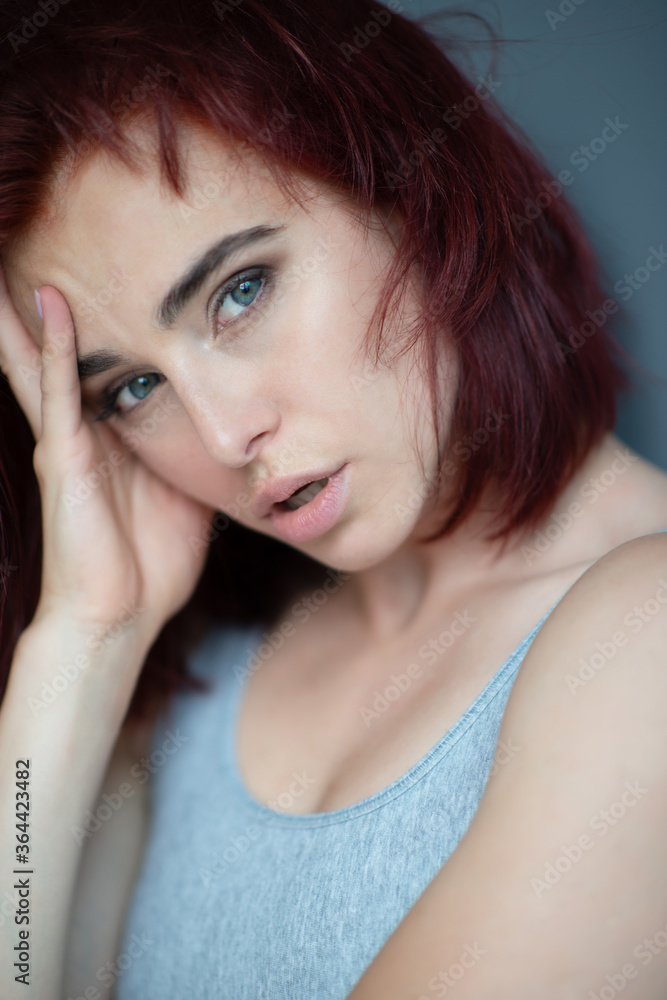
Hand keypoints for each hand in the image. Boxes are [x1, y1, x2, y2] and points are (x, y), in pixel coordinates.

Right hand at [0, 264, 215, 641]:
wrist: (121, 618)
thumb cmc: (153, 564)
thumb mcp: (187, 496)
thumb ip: (196, 456)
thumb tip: (232, 429)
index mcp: (115, 442)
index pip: (105, 374)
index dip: (106, 332)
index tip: (116, 281)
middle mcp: (85, 434)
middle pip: (62, 358)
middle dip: (50, 311)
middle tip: (40, 250)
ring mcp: (69, 442)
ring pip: (45, 363)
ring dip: (31, 314)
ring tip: (16, 260)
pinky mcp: (64, 457)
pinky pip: (59, 393)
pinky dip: (55, 349)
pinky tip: (50, 305)